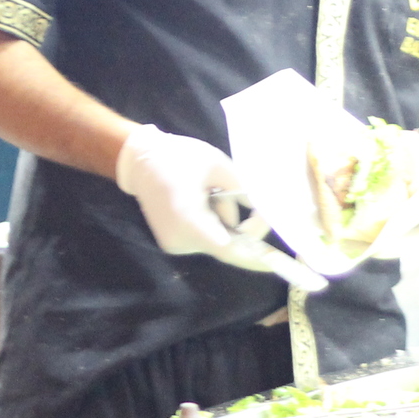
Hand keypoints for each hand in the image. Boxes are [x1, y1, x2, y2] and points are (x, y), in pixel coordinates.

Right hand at [116, 124, 325, 288]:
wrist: (139, 160)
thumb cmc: (178, 157)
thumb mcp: (218, 165)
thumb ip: (244, 190)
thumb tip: (265, 209)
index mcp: (188, 220)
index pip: (228, 249)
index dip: (256, 257)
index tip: (280, 260)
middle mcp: (180, 241)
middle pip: (226, 245)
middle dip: (244, 227)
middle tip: (257, 205)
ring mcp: (175, 245)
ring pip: (217, 241)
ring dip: (227, 222)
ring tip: (213, 191)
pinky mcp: (173, 242)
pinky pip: (206, 238)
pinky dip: (215, 223)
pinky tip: (204, 201)